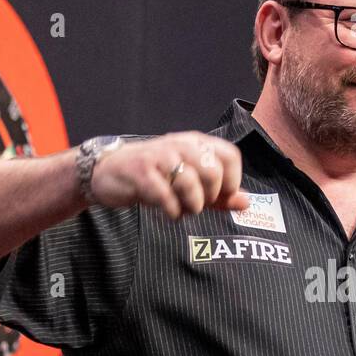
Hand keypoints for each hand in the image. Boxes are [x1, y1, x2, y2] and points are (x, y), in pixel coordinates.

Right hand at [89, 132, 249, 219]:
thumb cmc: (155, 178)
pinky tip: (167, 211)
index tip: (219, 197)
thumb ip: (219, 195)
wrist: (109, 172)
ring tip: (180, 208)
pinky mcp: (142, 172)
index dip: (231, 182)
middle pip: (213, 173)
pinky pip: (166, 198)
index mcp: (196, 143)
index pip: (230, 156)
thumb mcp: (190, 184)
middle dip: (209, 198)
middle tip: (196, 204)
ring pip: (190, 186)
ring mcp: (160, 157)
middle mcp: (181, 145)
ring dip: (189, 207)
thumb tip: (246, 204)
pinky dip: (171, 212)